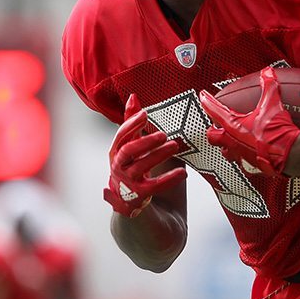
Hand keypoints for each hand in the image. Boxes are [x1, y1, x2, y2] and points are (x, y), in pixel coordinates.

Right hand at [103, 94, 186, 216]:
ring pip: (141, 167)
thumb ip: (132, 123)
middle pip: (128, 151)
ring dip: (158, 155)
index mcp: (116, 151)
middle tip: (164, 134)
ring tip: (175, 146)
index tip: (145, 113)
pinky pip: (154, 187)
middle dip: (145, 141)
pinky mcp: (139, 195)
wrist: (132, 202)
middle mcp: (118, 166)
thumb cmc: (134, 166)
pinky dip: (169, 179)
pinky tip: (183, 173)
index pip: (121, 135)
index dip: (131, 123)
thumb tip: (132, 96)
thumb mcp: (132, 144)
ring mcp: (127, 182)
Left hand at [200, 67, 299, 175]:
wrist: (290, 154)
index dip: (207, 102)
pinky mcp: (251, 166)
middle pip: (213, 136)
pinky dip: (243, 156)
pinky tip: (249, 152)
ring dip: (226, 145)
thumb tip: (268, 73)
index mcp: (233, 126)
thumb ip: (269, 86)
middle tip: (215, 124)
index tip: (203, 96)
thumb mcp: (272, 104)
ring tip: (230, 139)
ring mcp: (240, 156)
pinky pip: (242, 162)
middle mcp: (232, 142)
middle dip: (213, 129)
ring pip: (225, 151)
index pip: (214, 111)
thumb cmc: (277, 132)